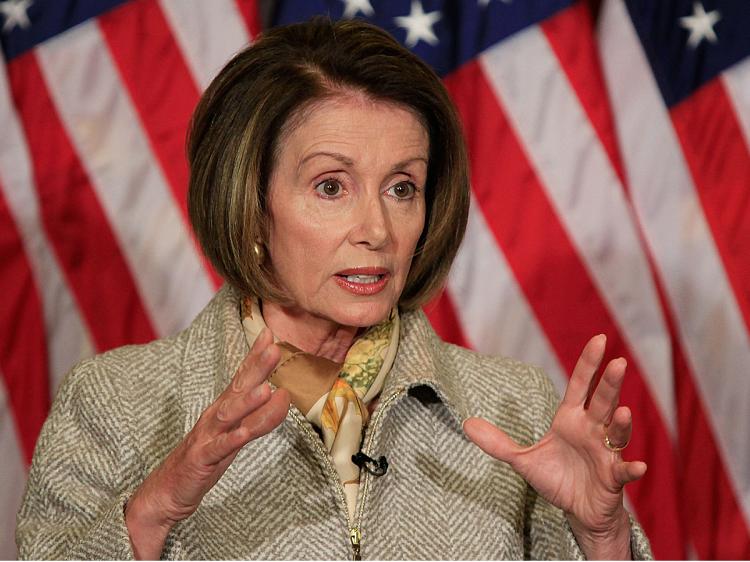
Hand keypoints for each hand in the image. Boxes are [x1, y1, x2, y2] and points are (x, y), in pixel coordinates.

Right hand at [125, 328, 289, 558]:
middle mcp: (214, 417)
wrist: (167, 492)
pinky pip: (218, 449)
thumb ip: (260, 416)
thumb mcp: (237, 436)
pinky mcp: (201, 460)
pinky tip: (244, 432)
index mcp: (223, 409)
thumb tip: (283, 394)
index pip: (242, 378)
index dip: (256, 356)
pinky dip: (231, 439)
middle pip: (238, 389)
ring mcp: (206, 437)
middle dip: (256, 369)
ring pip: (229, 416)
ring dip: (247, 402)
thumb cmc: (206, 458)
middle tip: (274, 349)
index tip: (271, 334)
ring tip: (266, 389)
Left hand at [463, 335, 645, 559]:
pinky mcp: (613, 478)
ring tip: (623, 412)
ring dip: (621, 424)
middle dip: (610, 383)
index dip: (589, 364)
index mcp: (571, 420)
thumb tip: (466, 424)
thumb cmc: (557, 478)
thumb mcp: (522, 460)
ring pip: (616, 432)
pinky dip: (631, 468)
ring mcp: (606, 453)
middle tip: (618, 362)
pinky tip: (636, 466)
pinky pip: (623, 471)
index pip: (580, 386)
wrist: (578, 511)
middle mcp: (592, 430)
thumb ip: (498, 442)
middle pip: (603, 402)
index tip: (600, 339)